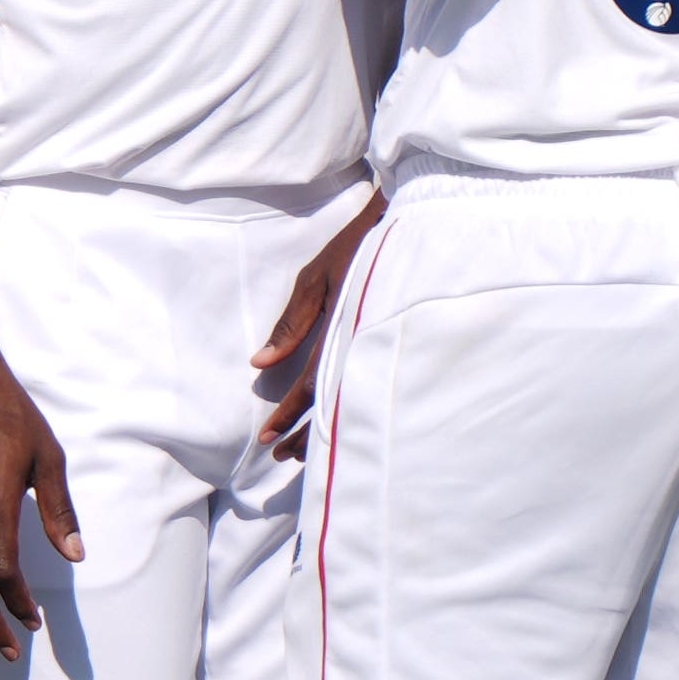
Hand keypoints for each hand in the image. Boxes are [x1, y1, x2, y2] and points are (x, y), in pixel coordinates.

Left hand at [254, 193, 381, 457]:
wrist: (418, 224)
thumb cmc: (361, 246)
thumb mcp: (318, 277)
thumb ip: (292, 323)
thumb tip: (260, 364)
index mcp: (343, 333)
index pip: (312, 388)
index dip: (289, 416)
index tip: (269, 439)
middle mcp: (366, 350)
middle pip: (335, 406)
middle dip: (308, 435)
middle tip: (283, 455)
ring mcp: (386, 351)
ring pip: (356, 405)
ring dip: (332, 430)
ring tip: (309, 450)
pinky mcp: (401, 348)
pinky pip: (375, 390)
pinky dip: (357, 411)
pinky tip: (348, 424)